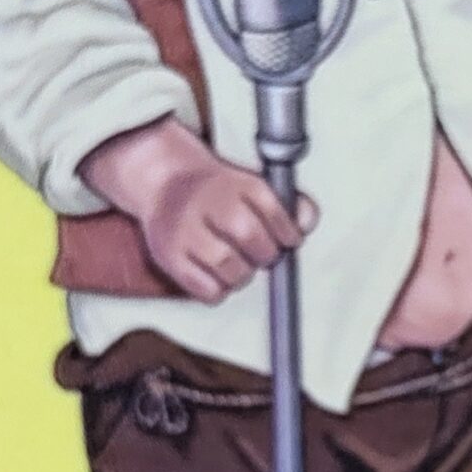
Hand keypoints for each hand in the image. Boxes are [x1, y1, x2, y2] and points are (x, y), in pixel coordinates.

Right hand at [80, 116, 315, 303]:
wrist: (164, 183)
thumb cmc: (218, 192)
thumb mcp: (253, 185)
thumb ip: (288, 204)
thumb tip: (306, 223)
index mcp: (233, 181)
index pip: (271, 207)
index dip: (288, 230)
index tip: (289, 239)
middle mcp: (206, 201)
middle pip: (248, 234)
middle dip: (266, 253)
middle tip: (264, 254)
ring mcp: (184, 229)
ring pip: (228, 266)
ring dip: (243, 273)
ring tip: (240, 264)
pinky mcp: (170, 257)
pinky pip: (206, 289)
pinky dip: (220, 290)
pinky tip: (219, 275)